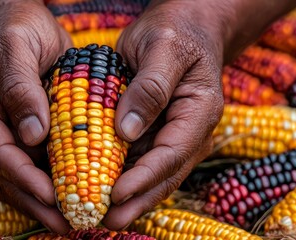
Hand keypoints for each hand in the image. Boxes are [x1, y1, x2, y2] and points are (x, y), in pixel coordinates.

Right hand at [0, 0, 71, 233]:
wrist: (14, 19)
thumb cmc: (12, 24)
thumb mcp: (16, 44)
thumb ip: (20, 87)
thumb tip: (33, 136)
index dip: (22, 175)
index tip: (50, 194)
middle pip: (3, 173)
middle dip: (34, 201)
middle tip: (66, 223)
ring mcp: (1, 130)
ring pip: (15, 175)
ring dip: (41, 201)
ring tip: (70, 220)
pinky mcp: (21, 131)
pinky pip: (31, 163)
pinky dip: (49, 181)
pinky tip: (72, 193)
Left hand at [103, 0, 224, 228]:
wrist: (183, 29)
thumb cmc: (175, 32)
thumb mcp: (163, 48)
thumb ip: (150, 88)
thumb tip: (126, 132)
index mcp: (198, 113)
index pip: (171, 155)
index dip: (143, 178)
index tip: (115, 196)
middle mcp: (189, 132)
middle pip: (163, 176)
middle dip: (135, 202)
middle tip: (105, 222)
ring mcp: (172, 135)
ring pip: (150, 174)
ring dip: (127, 197)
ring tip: (98, 215)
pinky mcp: (155, 133)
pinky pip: (138, 159)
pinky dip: (120, 175)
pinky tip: (97, 186)